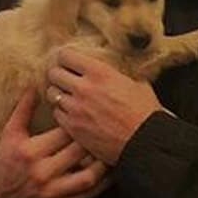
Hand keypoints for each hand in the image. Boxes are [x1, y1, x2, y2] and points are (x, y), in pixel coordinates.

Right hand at [0, 88, 111, 197]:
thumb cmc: (4, 162)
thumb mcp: (10, 133)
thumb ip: (23, 110)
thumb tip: (35, 86)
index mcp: (30, 152)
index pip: (63, 132)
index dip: (79, 121)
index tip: (89, 112)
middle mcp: (42, 173)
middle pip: (78, 152)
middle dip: (93, 138)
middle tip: (106, 127)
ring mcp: (52, 192)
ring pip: (88, 176)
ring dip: (103, 162)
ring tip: (111, 148)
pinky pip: (88, 195)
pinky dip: (103, 183)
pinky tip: (111, 171)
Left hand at [47, 48, 167, 164]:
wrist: (145, 142)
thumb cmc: (145, 113)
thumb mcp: (136, 83)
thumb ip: (117, 74)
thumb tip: (112, 70)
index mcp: (99, 73)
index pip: (66, 55)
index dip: (66, 57)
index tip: (69, 61)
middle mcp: (84, 88)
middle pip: (54, 73)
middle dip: (59, 74)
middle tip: (65, 78)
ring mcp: (76, 109)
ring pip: (52, 93)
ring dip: (59, 93)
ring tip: (67, 96)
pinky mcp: (73, 128)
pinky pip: (57, 114)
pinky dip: (62, 112)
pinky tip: (72, 113)